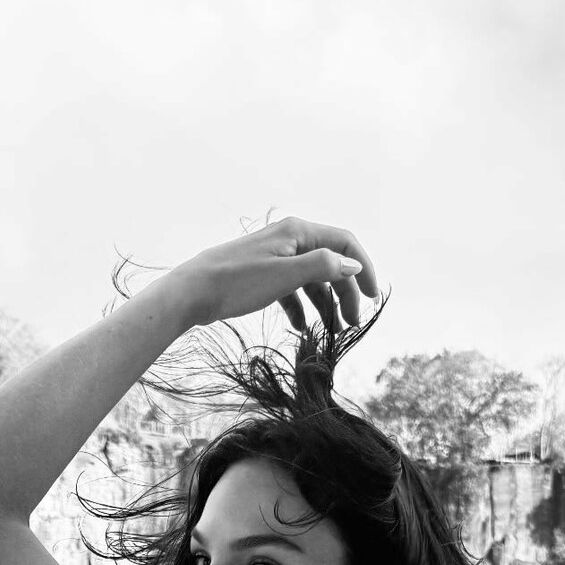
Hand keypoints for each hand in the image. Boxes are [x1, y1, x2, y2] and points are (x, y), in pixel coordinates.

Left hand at [168, 216, 379, 332]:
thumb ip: (322, 268)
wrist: (191, 292)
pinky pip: (291, 290)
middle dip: (345, 294)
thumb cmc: (236, 282)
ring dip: (325, 304)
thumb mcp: (285, 276)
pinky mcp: (261, 276)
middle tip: (352, 325)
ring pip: (311, 280)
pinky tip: (301, 327)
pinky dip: (300, 307)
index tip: (373, 298)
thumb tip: (352, 266)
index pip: (344, 244)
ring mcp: (275, 257)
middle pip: (330, 264)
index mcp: (298, 232)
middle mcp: (289, 239)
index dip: (363, 269)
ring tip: (332, 332)